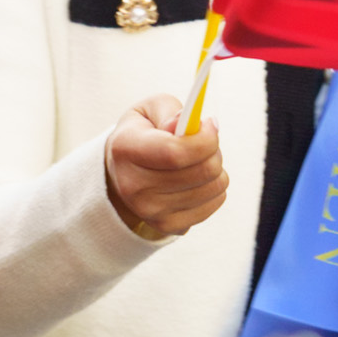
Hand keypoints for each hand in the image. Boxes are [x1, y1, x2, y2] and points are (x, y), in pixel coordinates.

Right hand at [102, 102, 229, 242]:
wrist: (122, 172)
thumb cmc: (142, 134)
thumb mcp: (150, 110)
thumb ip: (171, 111)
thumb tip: (195, 126)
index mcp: (125, 150)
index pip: (176, 152)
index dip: (204, 139)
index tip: (209, 125)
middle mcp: (133, 186)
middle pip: (202, 171)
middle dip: (214, 151)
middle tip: (204, 141)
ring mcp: (150, 211)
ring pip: (215, 187)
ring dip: (216, 169)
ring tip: (196, 161)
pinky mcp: (167, 226)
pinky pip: (215, 202)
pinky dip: (213, 187)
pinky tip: (194, 180)